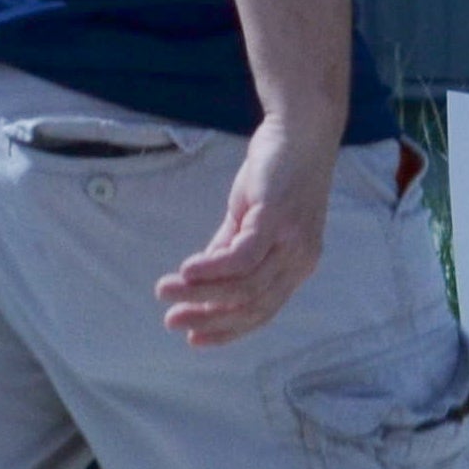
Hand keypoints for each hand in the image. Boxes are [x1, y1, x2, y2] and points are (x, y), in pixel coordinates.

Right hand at [155, 111, 338, 345]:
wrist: (302, 129)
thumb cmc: (278, 171)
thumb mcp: (252, 217)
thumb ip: (230, 246)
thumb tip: (201, 278)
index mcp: (296, 267)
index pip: (261, 313)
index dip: (226, 330)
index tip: (194, 338)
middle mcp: (299, 262)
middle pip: (252, 307)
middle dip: (209, 319)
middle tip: (172, 321)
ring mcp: (291, 242)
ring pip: (245, 287)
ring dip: (201, 294)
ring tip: (167, 291)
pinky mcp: (277, 219)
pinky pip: (243, 257)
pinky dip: (212, 268)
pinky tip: (186, 271)